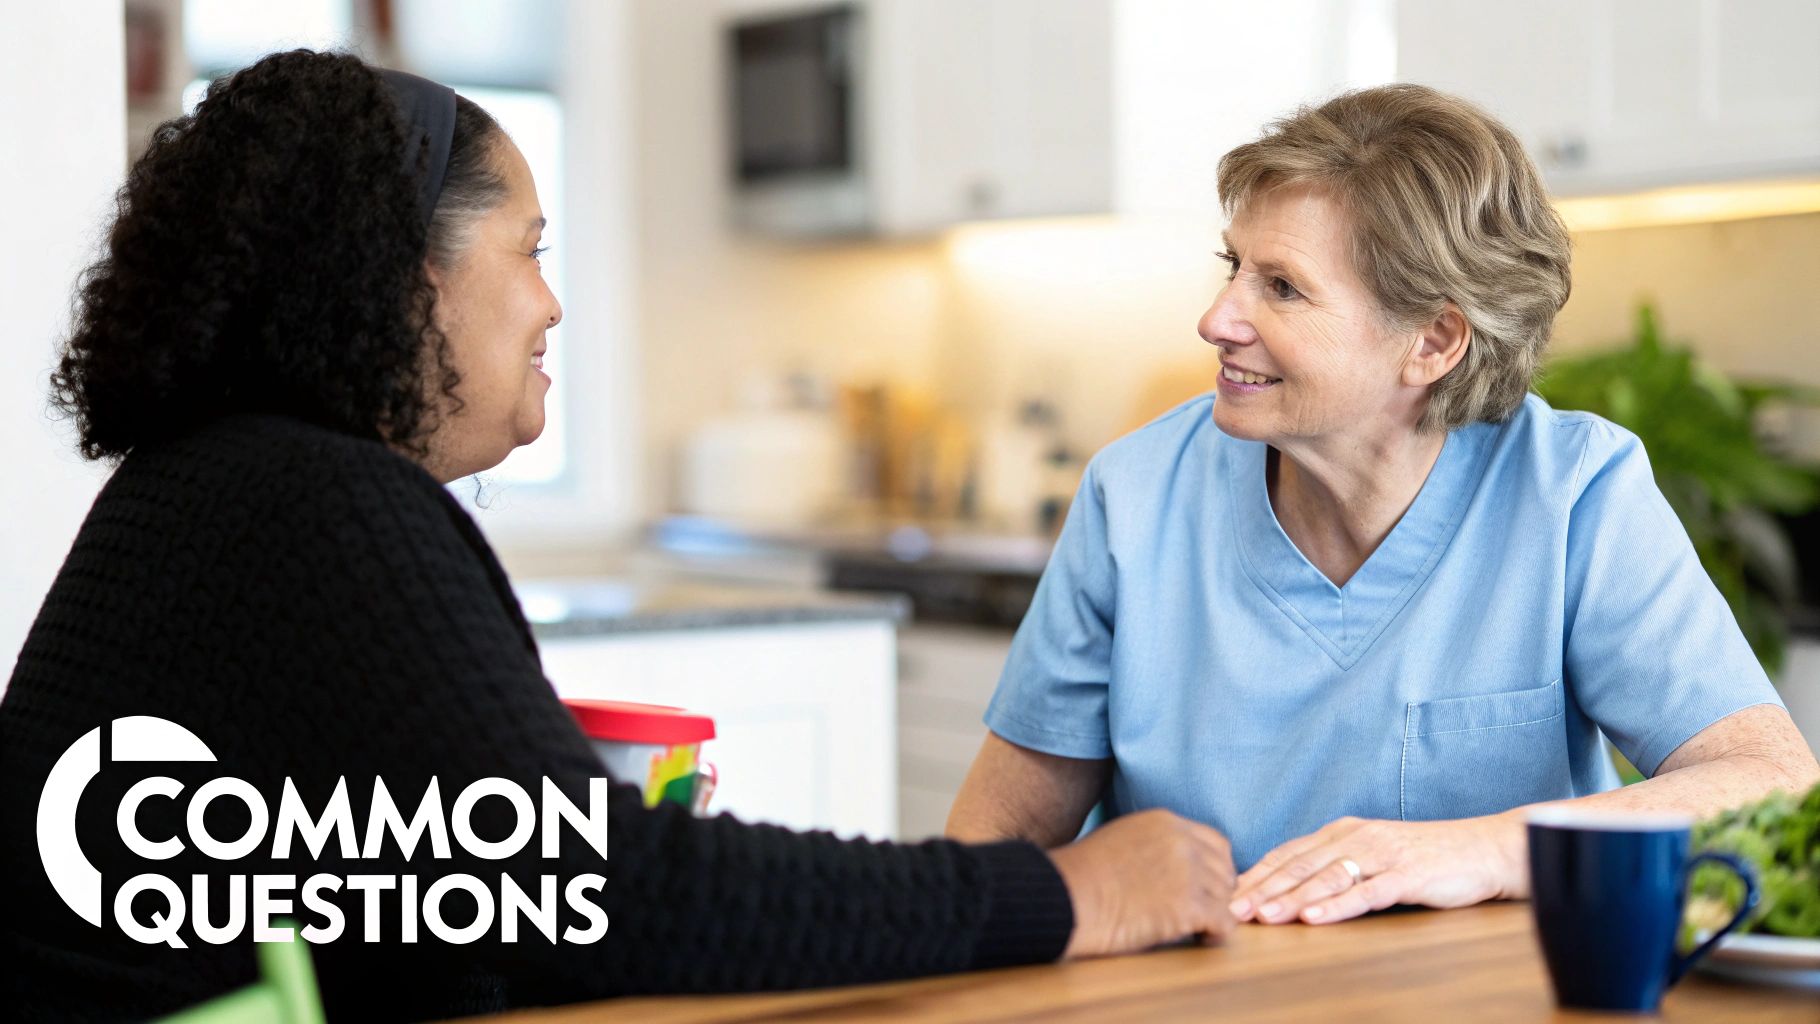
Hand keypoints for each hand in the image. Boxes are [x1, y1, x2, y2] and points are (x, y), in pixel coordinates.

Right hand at [1047, 808, 1236, 957]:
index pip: (1216, 843)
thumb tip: (1171, 868)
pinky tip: (1202, 938)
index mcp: (1165, 822)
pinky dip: (1216, 934)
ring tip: (1197, 927)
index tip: (1204, 887)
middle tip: (1202, 911)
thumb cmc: (1082, 877)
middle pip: (1225, 870)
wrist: (1068, 898)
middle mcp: (1182, 842)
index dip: (1214, 868)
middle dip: (1217, 893)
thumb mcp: (1121, 840)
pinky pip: (1224, 923)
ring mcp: (1189, 873)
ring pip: (1225, 897)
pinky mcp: (1189, 906)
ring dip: (1214, 913)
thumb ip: (1153, 845)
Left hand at [1229, 813, 1524, 925]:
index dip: (1256, 874)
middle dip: (1261, 888)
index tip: (1224, 894)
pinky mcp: (1407, 875)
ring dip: (1291, 897)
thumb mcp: (1373, 855)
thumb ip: (1336, 865)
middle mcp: (1357, 837)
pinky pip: (1366, 892)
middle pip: (1299, 865)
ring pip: (1326, 877)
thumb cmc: (1426, 858)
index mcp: (1343, 831)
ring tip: (1263, 915)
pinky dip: (1337, 905)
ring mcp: (1382, 854)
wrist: (1486, 850)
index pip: (1289, 854)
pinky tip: (1314, 917)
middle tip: (1230, 909)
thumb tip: (1291, 888)